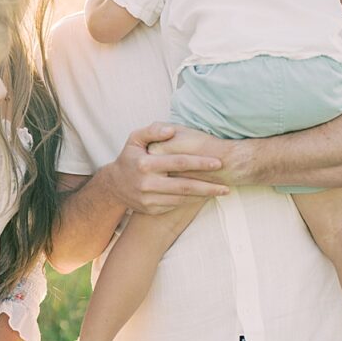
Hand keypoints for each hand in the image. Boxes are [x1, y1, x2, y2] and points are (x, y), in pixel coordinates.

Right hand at [106, 122, 227, 213]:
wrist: (114, 185)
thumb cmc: (130, 157)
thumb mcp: (135, 138)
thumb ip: (152, 130)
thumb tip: (171, 130)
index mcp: (145, 163)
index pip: (179, 162)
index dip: (200, 163)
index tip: (218, 163)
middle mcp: (147, 183)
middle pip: (185, 185)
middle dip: (208, 186)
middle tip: (226, 185)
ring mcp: (149, 199)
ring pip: (182, 198)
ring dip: (203, 196)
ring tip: (221, 191)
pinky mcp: (151, 210)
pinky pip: (176, 205)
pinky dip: (192, 202)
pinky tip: (204, 196)